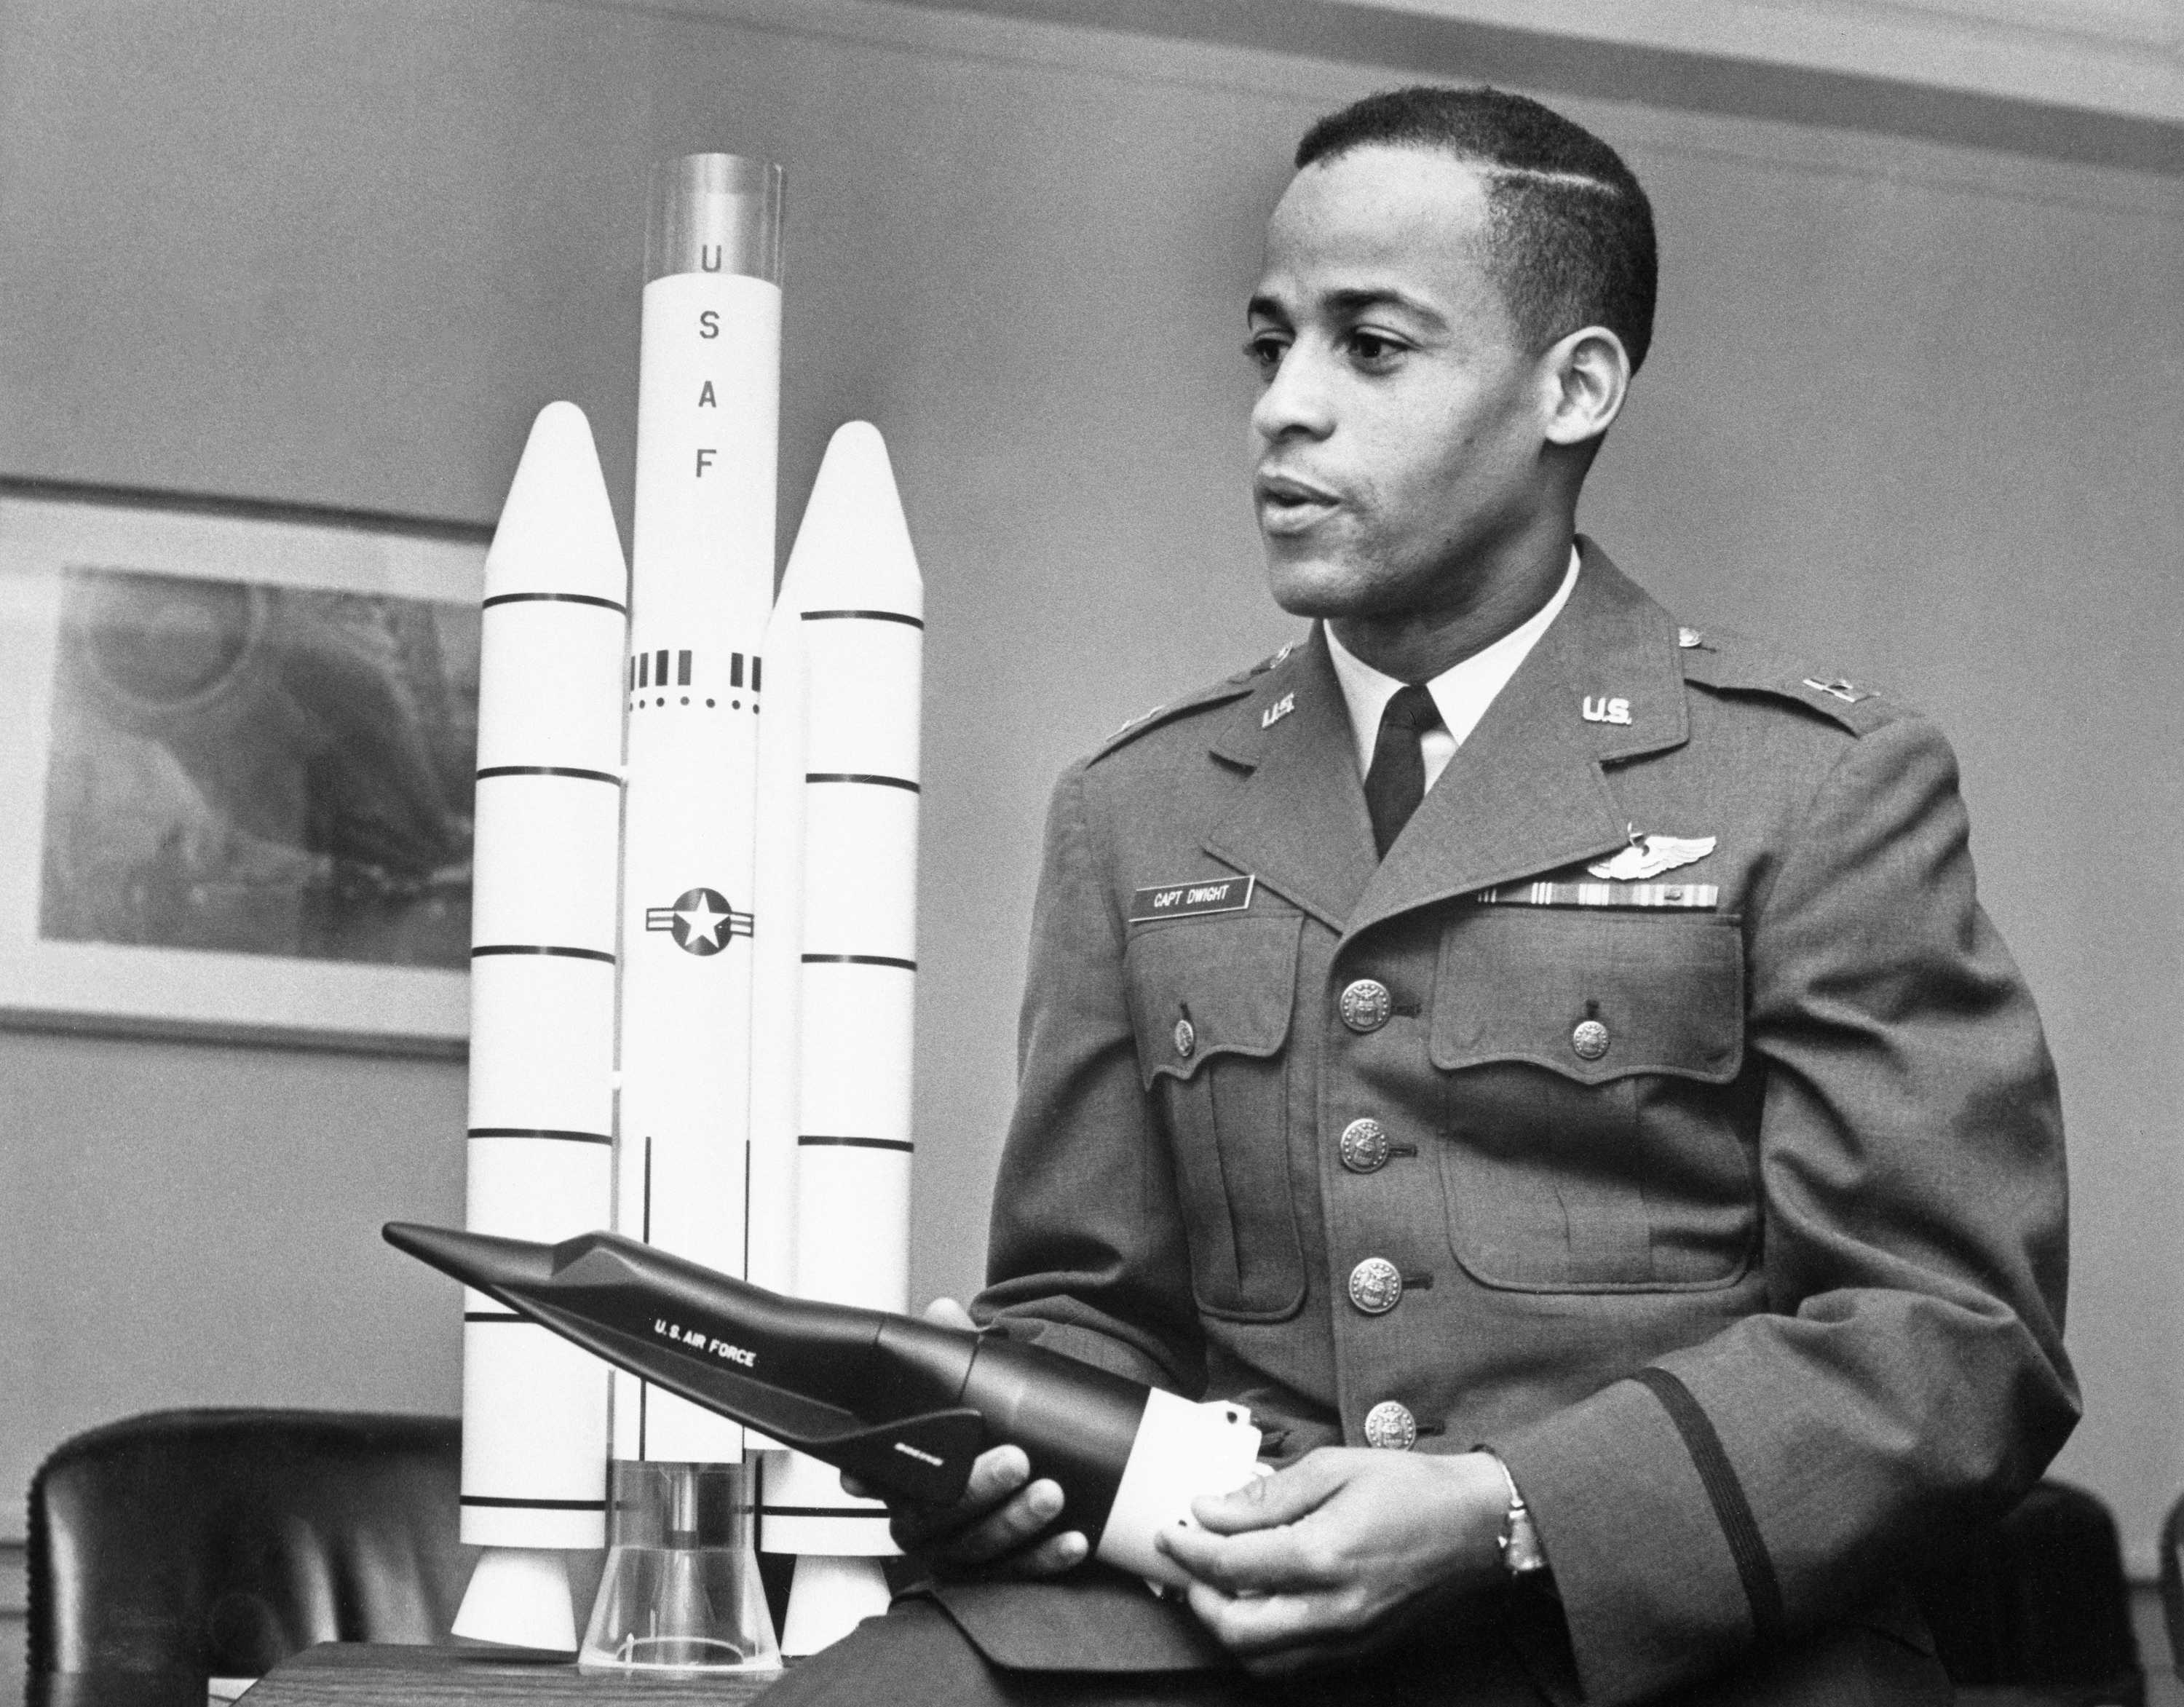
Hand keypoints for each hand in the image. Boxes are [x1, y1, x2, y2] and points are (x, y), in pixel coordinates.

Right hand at [839, 1297, 1088, 1579]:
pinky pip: (1020, 1573)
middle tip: (1017, 1460)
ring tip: (1051, 1494)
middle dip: (979, 1490)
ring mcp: (960, 1551)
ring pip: (980, 1547)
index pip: (879, 1478)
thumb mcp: (971, 1385)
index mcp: (906, 1478)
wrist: (1034, 1464)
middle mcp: (925, 1521)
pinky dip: (1047, 1558)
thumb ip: (954, 1348)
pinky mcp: (997, 1573)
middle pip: (939, 1516)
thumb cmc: (985, 1426)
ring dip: (1016, 1522)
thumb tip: (943, 1310)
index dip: (870, 1478)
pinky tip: (1074, 1539)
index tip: (866, 1475)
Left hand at [1156, 1447, 1508, 1674]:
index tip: (1173, 1530)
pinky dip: (1262, 1643)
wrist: (1477, 1526)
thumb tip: (1211, 1508)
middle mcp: (1334, 1609)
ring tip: (1217, 1587)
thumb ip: (1266, 1495)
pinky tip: (1258, 1607)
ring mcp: (1348, 1638)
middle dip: (1197, 1597)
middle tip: (1188, 1563)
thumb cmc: (1413, 1490)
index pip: (1230, 1564)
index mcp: (1325, 1555)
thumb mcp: (1334, 1468)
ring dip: (1225, 1627)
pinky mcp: (1360, 1651)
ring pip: (1260, 1659)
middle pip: (1235, 1629)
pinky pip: (1293, 1665)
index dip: (1189, 1547)